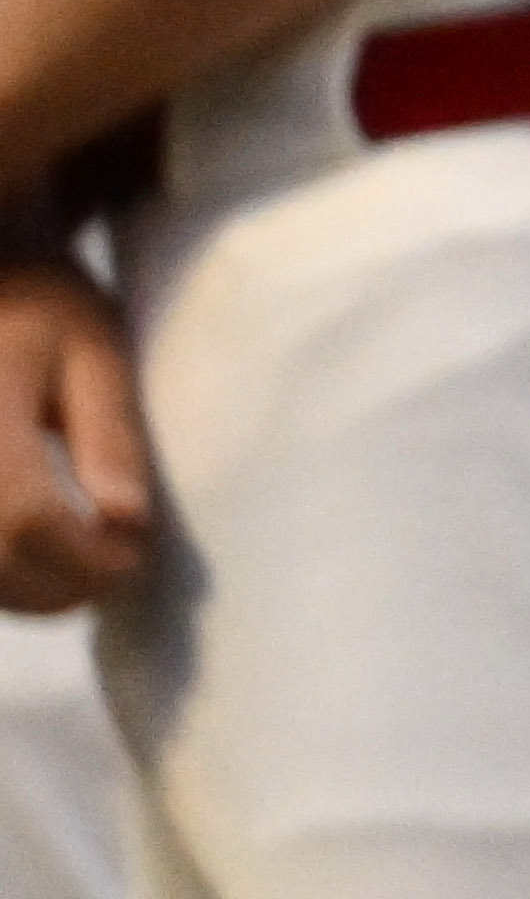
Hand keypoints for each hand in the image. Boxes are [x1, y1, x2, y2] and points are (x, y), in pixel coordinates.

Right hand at [0, 266, 144, 617]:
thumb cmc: (40, 308)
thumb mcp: (94, 350)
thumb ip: (109, 436)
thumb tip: (129, 523)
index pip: (27, 517)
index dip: (87, 556)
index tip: (136, 557)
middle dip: (58, 585)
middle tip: (117, 570)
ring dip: (23, 589)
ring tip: (83, 566)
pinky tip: (38, 555)